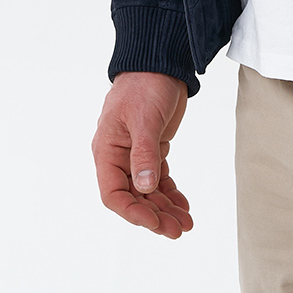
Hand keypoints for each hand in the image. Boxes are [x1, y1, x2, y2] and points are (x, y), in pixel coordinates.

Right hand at [91, 71, 192, 238]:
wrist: (161, 62)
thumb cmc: (145, 85)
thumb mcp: (144, 119)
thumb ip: (144, 153)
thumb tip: (145, 188)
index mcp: (107, 150)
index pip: (112, 193)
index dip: (132, 212)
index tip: (154, 222)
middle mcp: (118, 156)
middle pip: (133, 197)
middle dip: (154, 215)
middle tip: (177, 230)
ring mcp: (135, 154)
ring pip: (148, 191)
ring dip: (165, 208)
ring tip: (185, 223)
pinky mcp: (153, 149)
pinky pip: (159, 179)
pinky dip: (171, 193)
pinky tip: (183, 205)